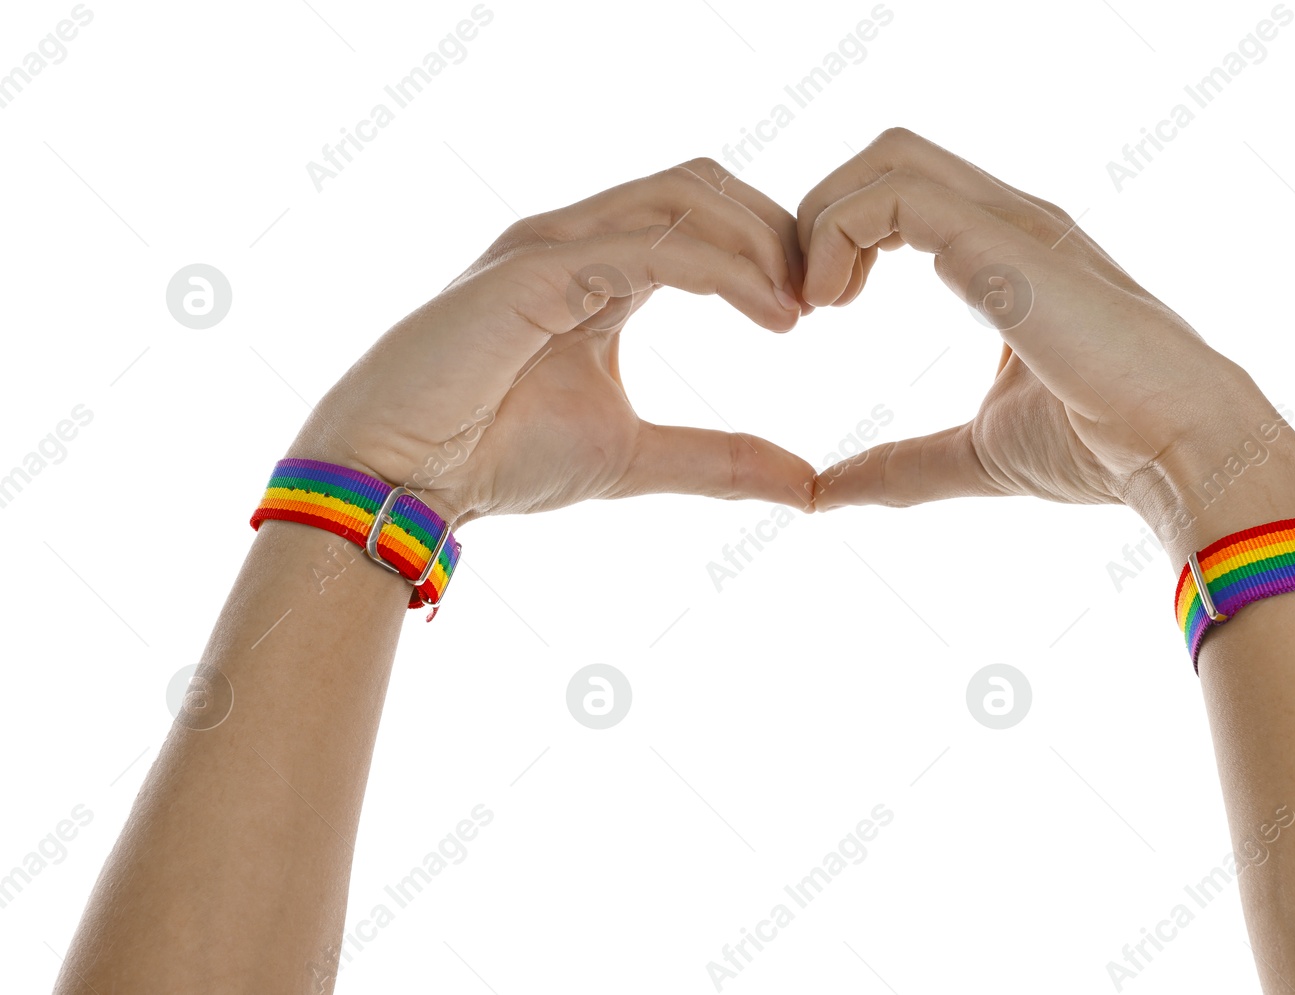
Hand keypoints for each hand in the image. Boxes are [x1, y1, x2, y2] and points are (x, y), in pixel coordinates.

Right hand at [286, 160, 814, 523]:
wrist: (401, 481)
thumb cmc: (494, 457)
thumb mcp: (636, 456)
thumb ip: (719, 460)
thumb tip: (807, 486)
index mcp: (599, 267)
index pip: (703, 213)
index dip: (770, 247)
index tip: (817, 310)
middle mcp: (578, 237)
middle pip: (703, 183)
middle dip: (775, 229)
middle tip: (824, 299)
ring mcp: (554, 242)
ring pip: (684, 196)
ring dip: (759, 242)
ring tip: (800, 309)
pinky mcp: (537, 266)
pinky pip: (654, 245)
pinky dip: (725, 270)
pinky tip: (771, 316)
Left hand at [797, 129, 1294, 561]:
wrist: (1182, 453)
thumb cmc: (1101, 450)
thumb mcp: (973, 454)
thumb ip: (900, 465)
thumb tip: (825, 493)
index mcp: (1006, 253)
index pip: (904, 193)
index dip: (839, 235)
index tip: (814, 313)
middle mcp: (1009, 220)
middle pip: (888, 155)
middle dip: (822, 213)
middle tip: (802, 302)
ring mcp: (1011, 221)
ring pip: (887, 156)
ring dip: (823, 219)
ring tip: (813, 303)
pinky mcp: (1003, 240)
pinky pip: (893, 194)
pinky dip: (837, 232)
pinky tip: (832, 302)